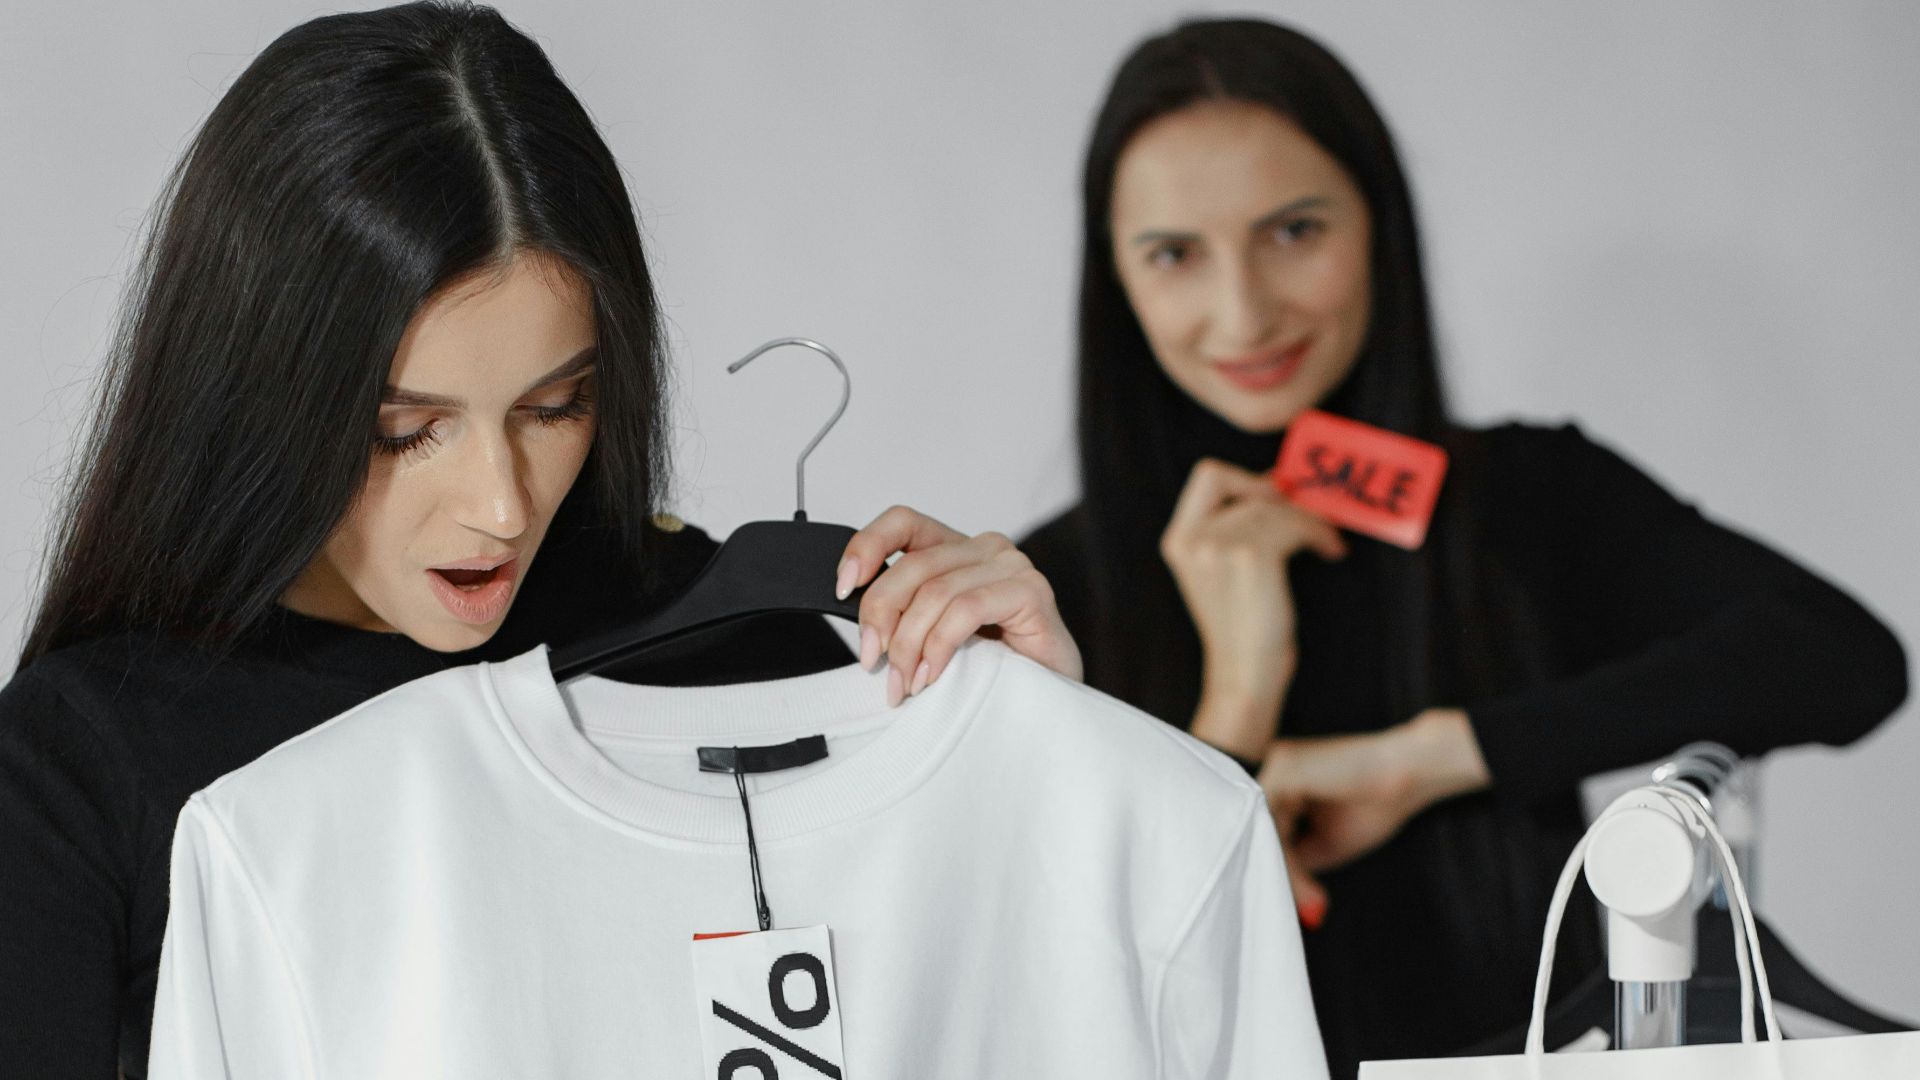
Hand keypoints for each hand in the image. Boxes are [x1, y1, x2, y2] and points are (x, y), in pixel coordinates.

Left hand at [836, 505, 1083, 705]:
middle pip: (912, 565)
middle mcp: (984, 548)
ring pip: (935, 592)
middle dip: (880, 617)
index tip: (843, 588)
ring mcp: (1011, 566)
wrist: (1050, 700)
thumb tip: (864, 630)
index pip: (902, 522)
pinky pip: (966, 609)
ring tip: (905, 683)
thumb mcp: (936, 635)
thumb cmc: (995, 668)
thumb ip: (907, 618)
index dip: (866, 546)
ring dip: (909, 644)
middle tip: (874, 662)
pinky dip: (940, 646)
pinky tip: (933, 675)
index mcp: (956, 550)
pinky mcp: (1030, 591)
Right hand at [1160, 458, 1345, 758]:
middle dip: (1282, 497)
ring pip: (1275, 507)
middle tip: (1306, 516)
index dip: (1247, 479)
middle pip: (1247, 485)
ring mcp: (1218, 544)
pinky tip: (1331, 553)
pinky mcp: (1250, 556)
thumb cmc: (1242, 625)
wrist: (1245, 674)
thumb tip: (1277, 483)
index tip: (1275, 498)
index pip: (1208, 475)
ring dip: (1310, 522)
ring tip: (1327, 543)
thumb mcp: (1220, 570)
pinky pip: (1295, 525)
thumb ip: (1232, 528)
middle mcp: (1192, 537)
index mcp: (1178, 538)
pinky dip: (1320, 535)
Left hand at [1257, 708, 1491, 928]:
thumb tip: (1264, 887)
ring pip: (1257, 831)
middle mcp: (1265, 766)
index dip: (1272, 869)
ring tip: (1313, 903)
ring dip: (1284, 874)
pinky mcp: (1282, 770)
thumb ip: (1289, 860)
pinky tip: (1308, 887)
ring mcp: (1270, 764)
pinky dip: (1287, 861)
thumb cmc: (1373, 802)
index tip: (1296, 907)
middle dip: (1274, 875)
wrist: (1410, 770)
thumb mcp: (1322, 842)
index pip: (1256, 830)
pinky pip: (1270, 825)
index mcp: (1273, 779)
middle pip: (1252, 830)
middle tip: (1306, 911)